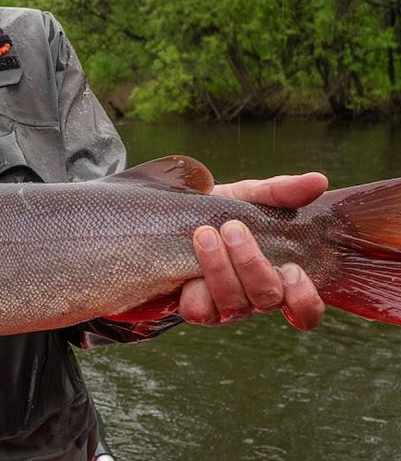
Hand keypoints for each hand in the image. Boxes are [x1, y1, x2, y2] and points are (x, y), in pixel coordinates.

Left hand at [179, 172, 328, 329]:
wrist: (173, 216)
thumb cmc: (221, 211)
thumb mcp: (250, 196)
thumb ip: (282, 192)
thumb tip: (318, 180)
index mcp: (279, 276)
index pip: (306, 310)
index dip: (303, 298)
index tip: (291, 268)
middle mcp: (256, 298)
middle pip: (267, 298)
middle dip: (250, 263)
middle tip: (232, 228)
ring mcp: (227, 307)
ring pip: (233, 304)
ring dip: (219, 267)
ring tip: (204, 233)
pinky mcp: (197, 310)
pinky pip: (200, 311)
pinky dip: (195, 289)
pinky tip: (188, 267)